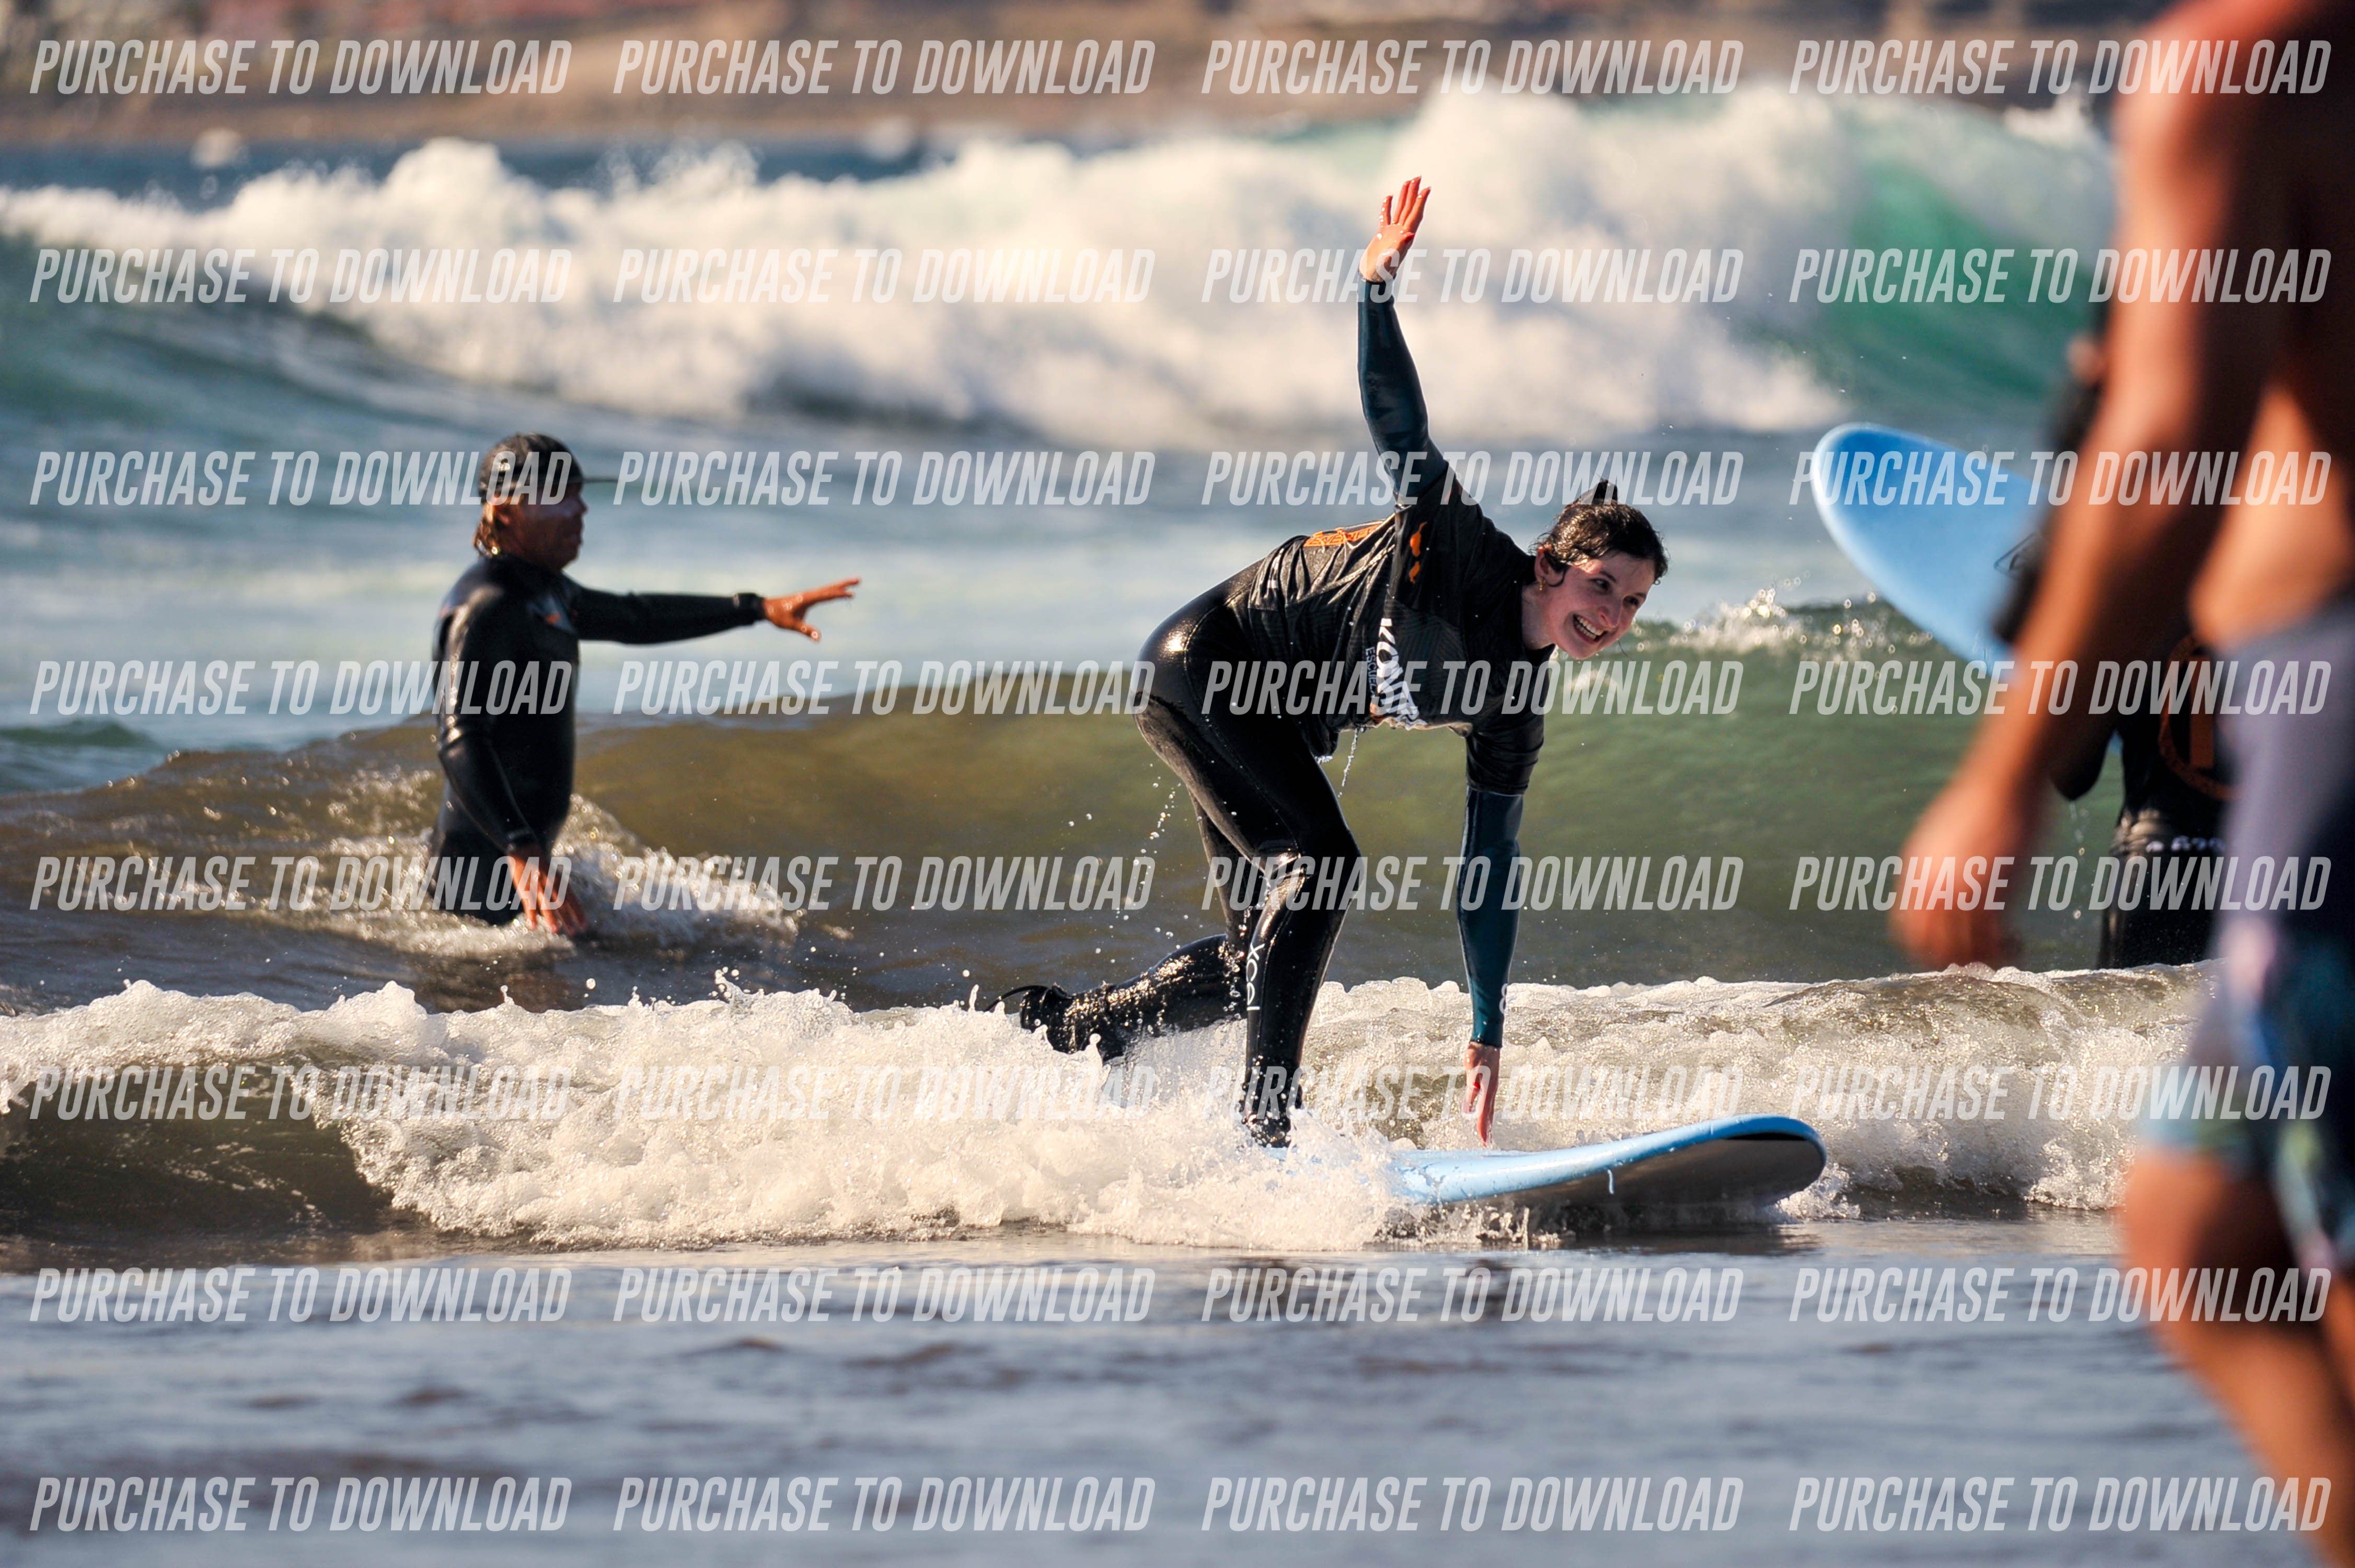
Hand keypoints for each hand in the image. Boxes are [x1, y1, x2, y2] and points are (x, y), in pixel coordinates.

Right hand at [506, 848, 585, 936]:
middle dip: (568, 919)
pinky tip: (533, 927)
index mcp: (561, 883)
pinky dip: (531, 915)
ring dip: (551, 918)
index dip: (579, 913)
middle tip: (574, 932)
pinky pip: (529, 904)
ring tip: (556, 931)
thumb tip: (567, 909)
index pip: (573, 900)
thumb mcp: (554, 878)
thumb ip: (560, 893)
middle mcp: (552, 885)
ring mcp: (539, 887)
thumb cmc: (542, 868)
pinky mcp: (525, 889)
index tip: (585, 925)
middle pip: (562, 905)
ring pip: (546, 905)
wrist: (525, 851)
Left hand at [765, 578, 859, 640]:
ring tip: (853, 583)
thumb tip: (819, 638)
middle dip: (844, 584)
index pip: (826, 595)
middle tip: (858, 580)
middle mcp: (809, 595)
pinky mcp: (808, 598)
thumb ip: (805, 630)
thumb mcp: (791, 625)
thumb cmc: (778, 616)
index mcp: (807, 599)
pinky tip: (838, 591)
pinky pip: (824, 593)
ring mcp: (809, 595)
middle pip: (830, 588)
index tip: (850, 594)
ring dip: (841, 586)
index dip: (839, 594)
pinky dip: (833, 591)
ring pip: (828, 589)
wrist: (767, 608)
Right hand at [1360, 175, 1430, 284]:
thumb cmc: (1381, 272)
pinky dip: (1387, 206)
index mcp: (1404, 236)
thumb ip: (1401, 246)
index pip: (1415, 215)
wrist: (1372, 279)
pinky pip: (1386, 217)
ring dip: (1404, 196)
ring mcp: (1391, 233)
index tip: (1426, 188)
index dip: (1421, 201)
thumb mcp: (1391, 259)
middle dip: (1414, 193)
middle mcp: (1400, 232)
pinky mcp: (1382, 235)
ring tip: (1407, 182)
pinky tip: (1388, 197)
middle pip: (1409, 209)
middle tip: (1418, 177)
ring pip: (1399, 210)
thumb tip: (1411, 234)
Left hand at [1464, 1042, 1500, 1145]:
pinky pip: (1488, 1103)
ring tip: (1487, 1136)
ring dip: (1488, 1123)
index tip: (1483, 1140)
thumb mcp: (1471, 1070)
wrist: (1487, 1042)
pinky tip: (1485, 1116)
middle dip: (1487, 1129)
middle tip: (1486, 1144)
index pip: (1483, 1112)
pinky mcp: (1490, 1085)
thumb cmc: (1478, 1054)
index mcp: (1487, 1089)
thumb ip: (1471, 1087)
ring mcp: (1492, 1088)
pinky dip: (1487, 1113)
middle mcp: (1491, 1091)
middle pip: (1489, 1114)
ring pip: (1490, 1110)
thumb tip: (1469, 1105)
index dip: (1482, 1127)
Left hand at [1890, 761, 2044, 969]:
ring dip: (1983, 959)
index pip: (1908, 929)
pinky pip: (1992, 939)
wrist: (2002, 782)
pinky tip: (2019, 943)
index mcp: (1915, 874)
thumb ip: (1933, 871)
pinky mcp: (1991, 890)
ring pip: (1961, 948)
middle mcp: (1931, 887)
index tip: (1950, 953)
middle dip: (1954, 960)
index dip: (1926, 949)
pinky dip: (2005, 950)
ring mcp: (1959, 890)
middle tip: (1979, 961)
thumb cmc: (1978, 809)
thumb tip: (1933, 894)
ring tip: (2006, 952)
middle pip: (1930, 946)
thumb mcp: (1939, 841)